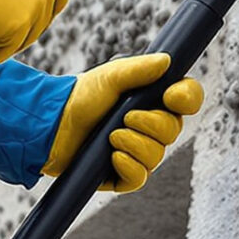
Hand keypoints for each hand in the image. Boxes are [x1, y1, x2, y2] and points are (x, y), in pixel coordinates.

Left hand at [45, 53, 204, 192]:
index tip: (171, 96)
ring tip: (111, 136)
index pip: (187, 99)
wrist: (51, 125)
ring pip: (157, 155)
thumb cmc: (80, 97)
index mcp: (153, 100)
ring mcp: (137, 152)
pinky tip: (113, 157)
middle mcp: (151, 127)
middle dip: (150, 124)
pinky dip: (129, 166)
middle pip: (173, 130)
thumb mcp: (110, 77)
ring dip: (134, 144)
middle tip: (125, 116)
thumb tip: (167, 61)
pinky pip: (140, 177)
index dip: (187, 98)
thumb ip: (139, 69)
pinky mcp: (122, 175)